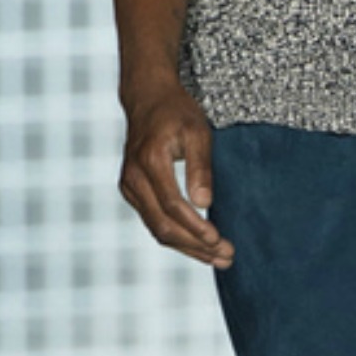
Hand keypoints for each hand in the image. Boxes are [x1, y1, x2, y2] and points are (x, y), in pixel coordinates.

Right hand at [119, 82, 231, 267]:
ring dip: (187, 247)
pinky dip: (176, 236)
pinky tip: (198, 244)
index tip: (220, 240)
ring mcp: (129, 186)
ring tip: (218, 257)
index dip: (197, 228)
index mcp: (150, 161)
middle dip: (196, 246)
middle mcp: (133, 177)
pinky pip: (152, 221)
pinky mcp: (131, 191)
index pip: (173, 206)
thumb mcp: (198, 132)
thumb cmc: (177, 112)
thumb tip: (205, 204)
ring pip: (156, 229)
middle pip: (163, 226)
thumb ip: (200, 167)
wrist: (147, 98)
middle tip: (227, 257)